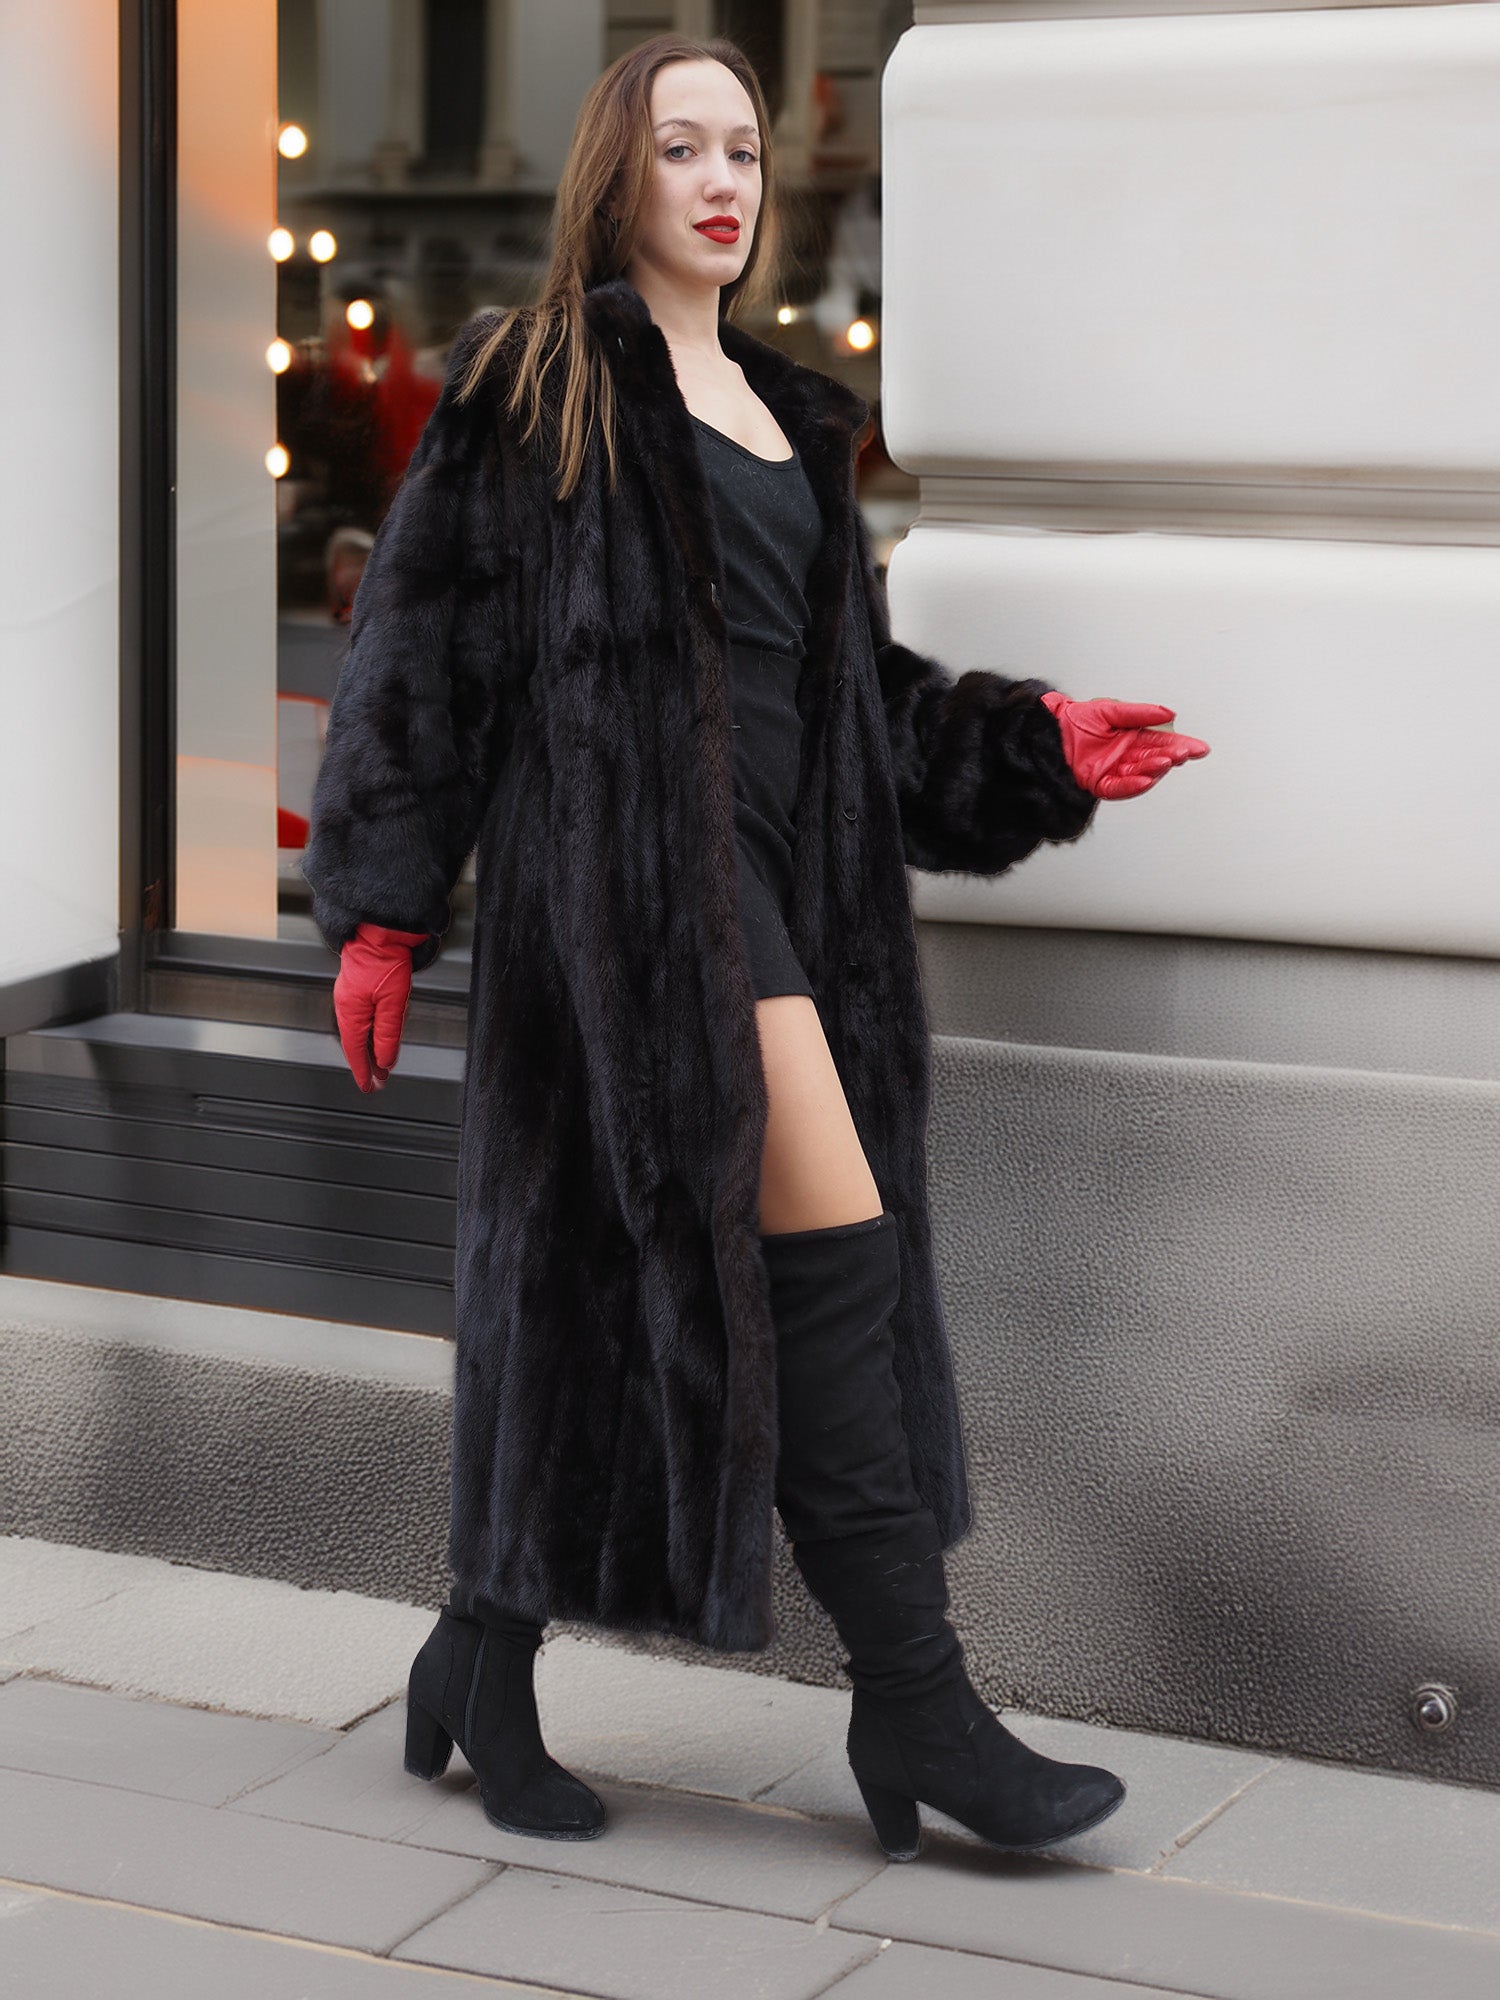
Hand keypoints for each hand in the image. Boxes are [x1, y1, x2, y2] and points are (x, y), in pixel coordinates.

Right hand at [333, 922, 428, 1091]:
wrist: (381, 931)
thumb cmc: (386, 960)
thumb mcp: (393, 1003)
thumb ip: (388, 1034)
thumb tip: (385, 1060)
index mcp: (350, 1012)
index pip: (355, 1051)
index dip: (363, 1071)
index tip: (369, 1087)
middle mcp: (345, 1006)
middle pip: (355, 1044)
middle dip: (367, 1064)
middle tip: (378, 1081)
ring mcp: (349, 996)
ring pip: (358, 1031)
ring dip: (369, 1049)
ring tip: (381, 1064)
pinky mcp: (357, 988)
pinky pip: (360, 1018)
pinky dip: (369, 1033)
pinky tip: (377, 1036)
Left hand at [1040, 692, 1209, 801]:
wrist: (1050, 732)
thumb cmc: (1077, 721)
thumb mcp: (1111, 711)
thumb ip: (1139, 713)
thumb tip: (1169, 714)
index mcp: (1134, 738)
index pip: (1163, 742)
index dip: (1181, 745)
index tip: (1198, 747)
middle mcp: (1128, 756)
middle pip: (1156, 758)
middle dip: (1172, 756)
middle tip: (1185, 753)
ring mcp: (1115, 771)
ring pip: (1141, 773)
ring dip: (1155, 768)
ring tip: (1167, 761)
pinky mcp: (1101, 784)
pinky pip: (1119, 787)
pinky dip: (1133, 785)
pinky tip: (1146, 780)